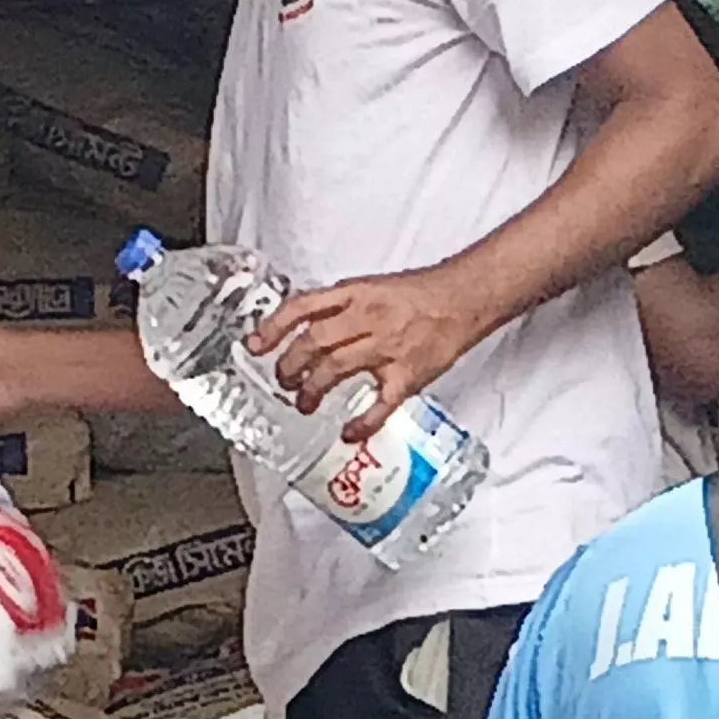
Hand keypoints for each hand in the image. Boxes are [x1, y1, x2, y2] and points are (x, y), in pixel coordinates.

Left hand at [252, 263, 500, 440]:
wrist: (464, 298)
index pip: (303, 307)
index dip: (273, 327)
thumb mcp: (371, 286)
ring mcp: (388, 348)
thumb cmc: (419, 293)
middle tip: (284, 380)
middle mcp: (367, 318)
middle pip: (313, 343)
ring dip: (312, 390)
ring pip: (336, 370)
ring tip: (303, 403)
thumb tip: (304, 326)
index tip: (255, 345)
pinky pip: (381, 405)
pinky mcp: (409, 375)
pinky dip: (362, 423)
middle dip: (290, 365)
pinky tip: (349, 432)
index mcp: (356, 293)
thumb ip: (339, 306)